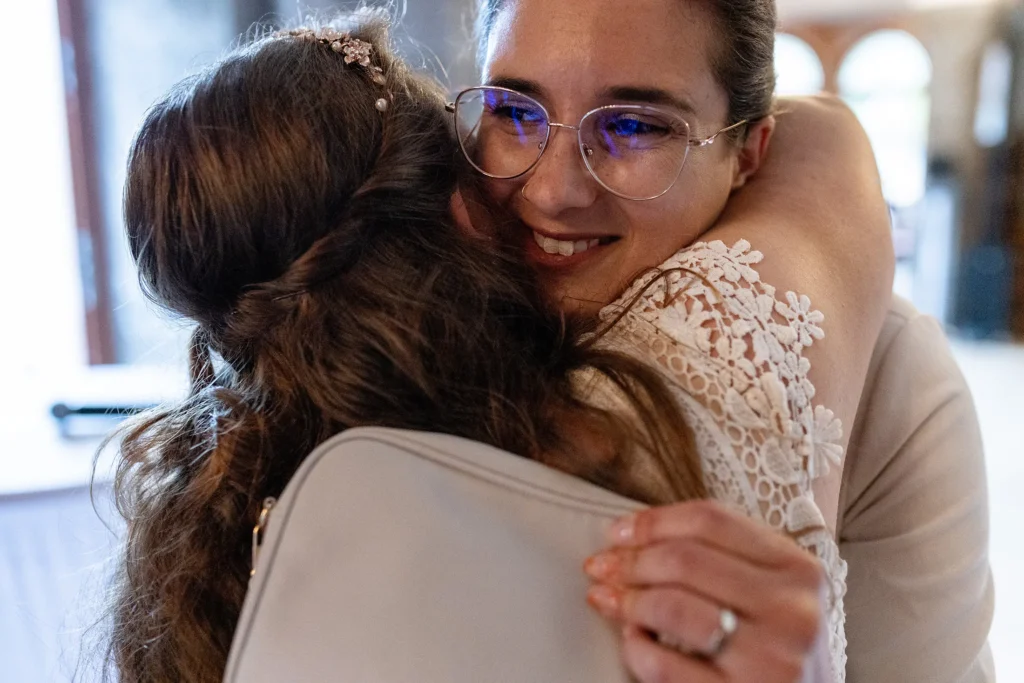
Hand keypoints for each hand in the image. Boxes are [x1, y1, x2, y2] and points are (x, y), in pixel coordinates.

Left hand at [584, 500, 827, 682]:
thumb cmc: (780, 653)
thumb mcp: (775, 597)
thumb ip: (726, 561)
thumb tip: (634, 535)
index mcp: (800, 571)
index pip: (711, 521)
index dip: (653, 521)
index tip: (617, 532)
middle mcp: (793, 611)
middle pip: (686, 559)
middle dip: (631, 561)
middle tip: (601, 568)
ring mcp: (771, 660)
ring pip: (673, 606)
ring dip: (629, 601)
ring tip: (610, 602)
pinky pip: (665, 665)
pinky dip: (637, 649)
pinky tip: (634, 643)